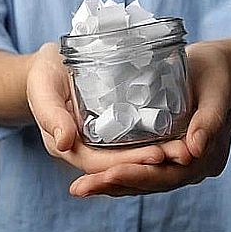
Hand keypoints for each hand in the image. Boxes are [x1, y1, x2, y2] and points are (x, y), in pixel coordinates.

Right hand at [26, 42, 170, 173]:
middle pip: (121, 165)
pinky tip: (177, 136)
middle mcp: (85, 150)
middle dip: (152, 163)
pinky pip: (133, 143)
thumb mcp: (43, 87)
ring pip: (130, 157)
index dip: (129, 162)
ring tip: (187, 149)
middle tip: (184, 154)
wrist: (50, 66)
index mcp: (68, 146)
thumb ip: (50, 114)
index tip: (158, 155)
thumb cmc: (45, 74)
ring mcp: (99, 143)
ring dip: (158, 156)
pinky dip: (154, 142)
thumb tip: (65, 142)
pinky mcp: (110, 131)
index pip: (101, 163)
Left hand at [69, 42, 230, 195]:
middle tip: (81, 188)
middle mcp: (193, 168)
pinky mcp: (166, 153)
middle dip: (115, 185)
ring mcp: (179, 164)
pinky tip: (95, 175)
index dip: (138, 175)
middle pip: (151, 183)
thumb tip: (194, 150)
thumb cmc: (216, 75)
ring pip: (143, 181)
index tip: (109, 174)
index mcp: (208, 157)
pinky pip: (142, 168)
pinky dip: (119, 173)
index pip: (169, 174)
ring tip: (80, 187)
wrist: (217, 68)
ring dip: (112, 185)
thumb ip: (209, 120)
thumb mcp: (217, 91)